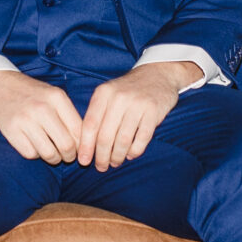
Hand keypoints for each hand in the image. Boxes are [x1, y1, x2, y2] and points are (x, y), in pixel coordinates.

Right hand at [0, 69, 81, 162]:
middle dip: (69, 156)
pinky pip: (30, 153)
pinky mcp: (11, 129)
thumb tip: (83, 143)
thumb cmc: (30, 93)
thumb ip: (68, 115)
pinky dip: (34, 154)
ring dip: (52, 158)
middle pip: (66, 145)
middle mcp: (43, 108)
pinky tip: (34, 146)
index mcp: (57, 98)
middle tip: (66, 156)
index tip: (78, 150)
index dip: (82, 146)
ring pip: (49, 153)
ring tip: (51, 154)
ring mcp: (25, 119)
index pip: (79, 131)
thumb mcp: (52, 95)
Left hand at [77, 61, 198, 169]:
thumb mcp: (108, 95)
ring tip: (115, 162)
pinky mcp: (153, 111)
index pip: (90, 125)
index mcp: (103, 94)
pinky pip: (142, 138)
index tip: (83, 161)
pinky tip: (131, 155)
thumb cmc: (127, 90)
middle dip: (102, 156)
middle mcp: (118, 98)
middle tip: (101, 167)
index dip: (86, 146)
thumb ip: (97, 115)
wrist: (158, 74)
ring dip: (118, 156)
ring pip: (123, 140)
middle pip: (105, 136)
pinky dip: (135, 151)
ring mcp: (137, 104)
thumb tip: (85, 146)